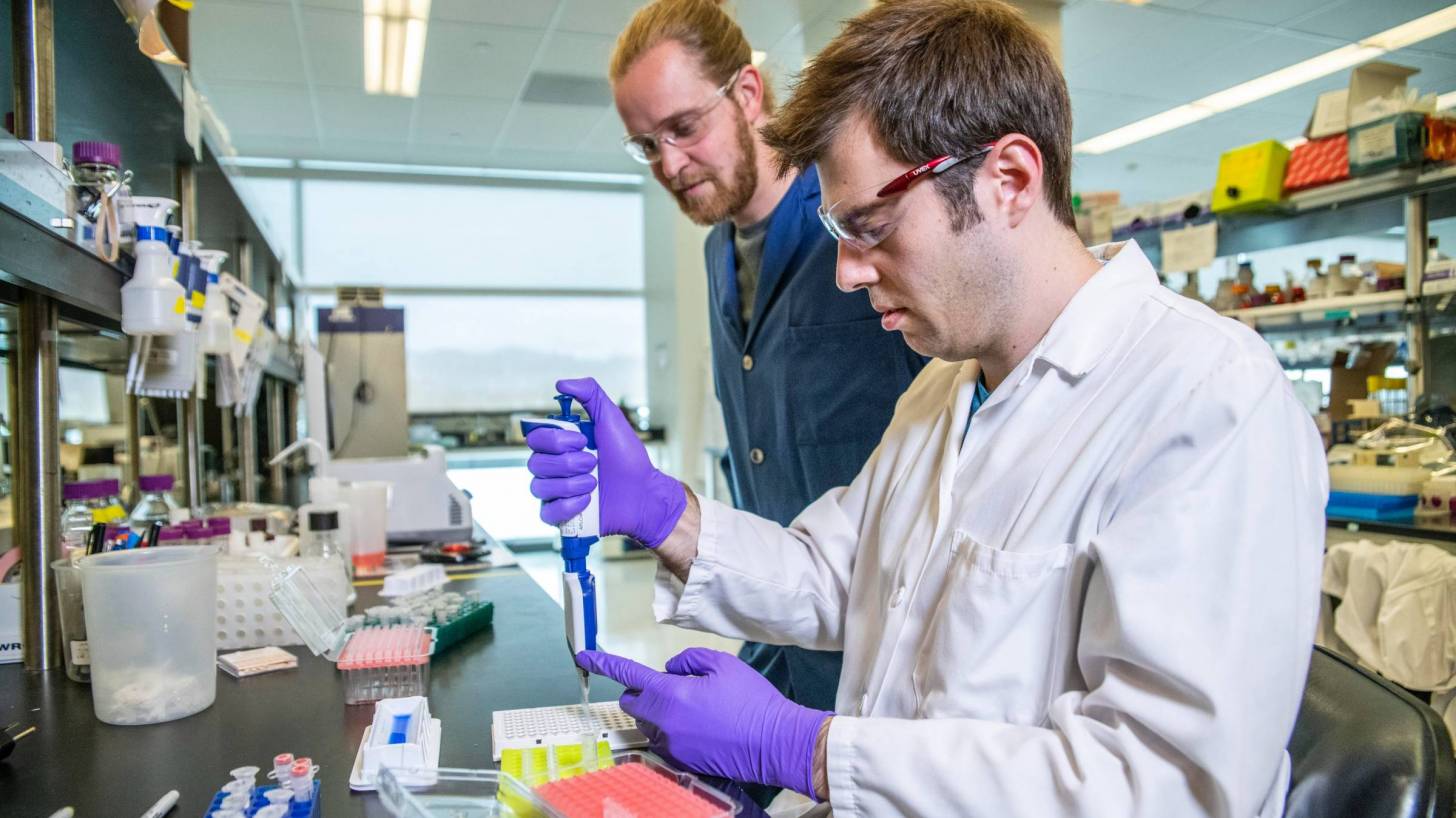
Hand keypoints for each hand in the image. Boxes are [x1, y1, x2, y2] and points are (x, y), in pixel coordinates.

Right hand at [526, 377, 686, 547]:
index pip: (535, 438)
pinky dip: (568, 506)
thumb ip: (590, 394)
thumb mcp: (612, 418)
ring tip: (594, 482)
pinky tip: (587, 500)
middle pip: (535, 463)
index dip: (555, 441)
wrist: (643, 492)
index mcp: (560, 445)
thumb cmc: (629, 458)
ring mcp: (555, 492)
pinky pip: (547, 513)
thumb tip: (561, 383)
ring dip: (571, 484)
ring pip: (539, 488)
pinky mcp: (560, 516)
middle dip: (568, 463)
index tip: (583, 441)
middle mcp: (553, 467)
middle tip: (593, 463)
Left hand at [577, 647, 831, 798]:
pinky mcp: (681, 762)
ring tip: (697, 709)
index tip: (583, 656)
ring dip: (660, 712)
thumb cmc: (752, 701)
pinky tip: (703, 728)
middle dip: (644, 692)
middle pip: (633, 703)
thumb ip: (688, 660)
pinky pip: (664, 741)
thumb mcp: (722, 664)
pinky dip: (673, 730)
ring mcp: (671, 746)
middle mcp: (664, 722)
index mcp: (671, 693)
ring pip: (648, 723)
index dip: (602, 663)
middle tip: (676, 687)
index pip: (627, 674)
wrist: (775, 742)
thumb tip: (669, 670)